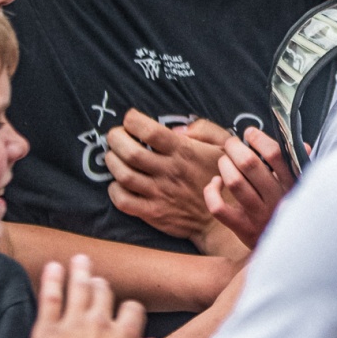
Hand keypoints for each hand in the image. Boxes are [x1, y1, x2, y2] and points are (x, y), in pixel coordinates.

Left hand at [29, 255, 149, 337]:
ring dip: (80, 272)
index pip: (133, 309)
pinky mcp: (47, 331)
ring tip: (79, 260)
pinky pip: (50, 298)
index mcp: (128, 336)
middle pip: (104, 293)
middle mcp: (102, 324)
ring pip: (79, 288)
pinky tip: (51, 267)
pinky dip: (51, 280)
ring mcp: (74, 324)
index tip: (125, 313)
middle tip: (97, 280)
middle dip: (101, 285)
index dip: (129, 310)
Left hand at [105, 111, 228, 246]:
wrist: (222, 219)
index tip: (130, 118)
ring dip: (111, 161)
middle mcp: (169, 171)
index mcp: (184, 152)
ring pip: (124, 175)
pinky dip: (114, 191)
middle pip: (130, 152)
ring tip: (113, 156)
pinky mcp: (154, 213)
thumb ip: (204, 129)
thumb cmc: (221, 176)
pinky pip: (124, 202)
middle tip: (115, 136)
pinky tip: (118, 183)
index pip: (150, 131)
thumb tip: (175, 129)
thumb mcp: (224, 145)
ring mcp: (160, 194)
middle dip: (115, 138)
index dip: (133, 120)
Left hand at [203, 127, 292, 250]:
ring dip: (224, 166)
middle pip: (249, 164)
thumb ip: (301, 165)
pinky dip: (212, 191)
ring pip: (234, 182)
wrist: (288, 250)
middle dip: (234, 148)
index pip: (275, 154)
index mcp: (292, 185)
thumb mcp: (301, 187)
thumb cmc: (290, 210)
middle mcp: (276, 199)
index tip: (249, 133)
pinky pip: (219, 207)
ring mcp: (259, 215)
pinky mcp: (243, 228)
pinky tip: (216, 184)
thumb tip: (302, 145)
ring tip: (224, 162)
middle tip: (231, 144)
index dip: (258, 139)